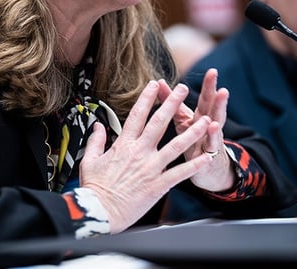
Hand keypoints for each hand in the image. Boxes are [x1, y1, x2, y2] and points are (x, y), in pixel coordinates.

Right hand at [79, 80, 213, 233]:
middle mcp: (139, 153)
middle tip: (183, 89)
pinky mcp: (158, 185)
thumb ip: (96, 140)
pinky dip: (194, 165)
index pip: (137, 115)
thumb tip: (97, 125)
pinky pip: (180, 173)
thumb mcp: (90, 160)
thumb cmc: (94, 188)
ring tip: (205, 120)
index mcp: (123, 145)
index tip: (154, 84)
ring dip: (192, 132)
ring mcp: (150, 168)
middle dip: (172, 104)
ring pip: (176, 146)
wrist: (99, 212)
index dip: (147, 98)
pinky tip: (206, 157)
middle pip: (159, 123)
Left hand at [157, 68, 234, 192]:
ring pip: (216, 126)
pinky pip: (210, 147)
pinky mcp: (208, 157)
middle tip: (220, 84)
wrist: (207, 171)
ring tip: (221, 103)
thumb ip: (172, 102)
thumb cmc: (193, 142)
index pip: (206, 99)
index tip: (212, 71)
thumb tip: (159, 82)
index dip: (208, 86)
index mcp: (200, 118)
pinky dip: (212, 138)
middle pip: (213, 109)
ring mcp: (210, 141)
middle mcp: (208, 126)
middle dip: (217, 96)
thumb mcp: (183, 121)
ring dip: (219, 114)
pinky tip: (213, 128)